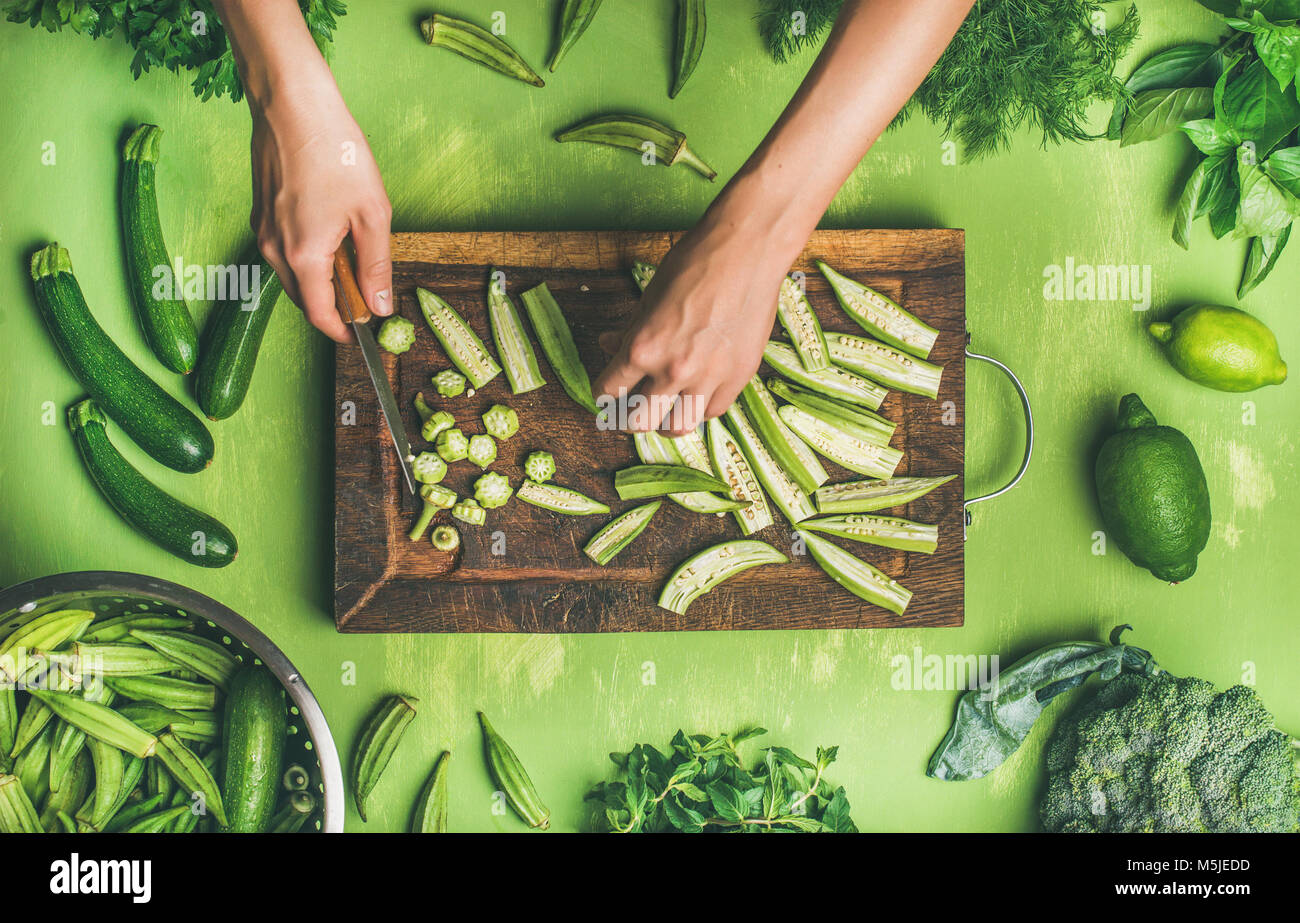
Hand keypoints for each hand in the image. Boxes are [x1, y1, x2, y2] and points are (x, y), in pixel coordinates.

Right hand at [249, 80, 391, 342]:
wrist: (292, 103)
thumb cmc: (335, 152)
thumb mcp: (372, 214)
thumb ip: (376, 265)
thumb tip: (380, 305)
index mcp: (303, 256)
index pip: (319, 314)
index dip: (341, 330)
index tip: (360, 334)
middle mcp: (274, 249)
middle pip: (303, 298)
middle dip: (333, 306)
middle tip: (365, 297)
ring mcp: (262, 229)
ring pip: (292, 274)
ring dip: (320, 280)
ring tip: (351, 260)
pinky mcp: (260, 212)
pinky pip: (283, 249)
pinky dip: (306, 256)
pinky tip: (330, 235)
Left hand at [594, 209, 786, 434]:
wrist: (747, 251)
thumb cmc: (696, 263)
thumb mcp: (649, 296)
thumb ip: (629, 330)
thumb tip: (609, 346)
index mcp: (643, 348)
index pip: (609, 391)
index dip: (602, 395)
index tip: (606, 395)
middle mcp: (673, 370)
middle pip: (638, 423)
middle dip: (627, 420)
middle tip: (627, 413)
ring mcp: (708, 378)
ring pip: (678, 426)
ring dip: (664, 422)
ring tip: (663, 412)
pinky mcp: (738, 377)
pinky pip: (713, 411)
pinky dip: (700, 408)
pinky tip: (696, 396)